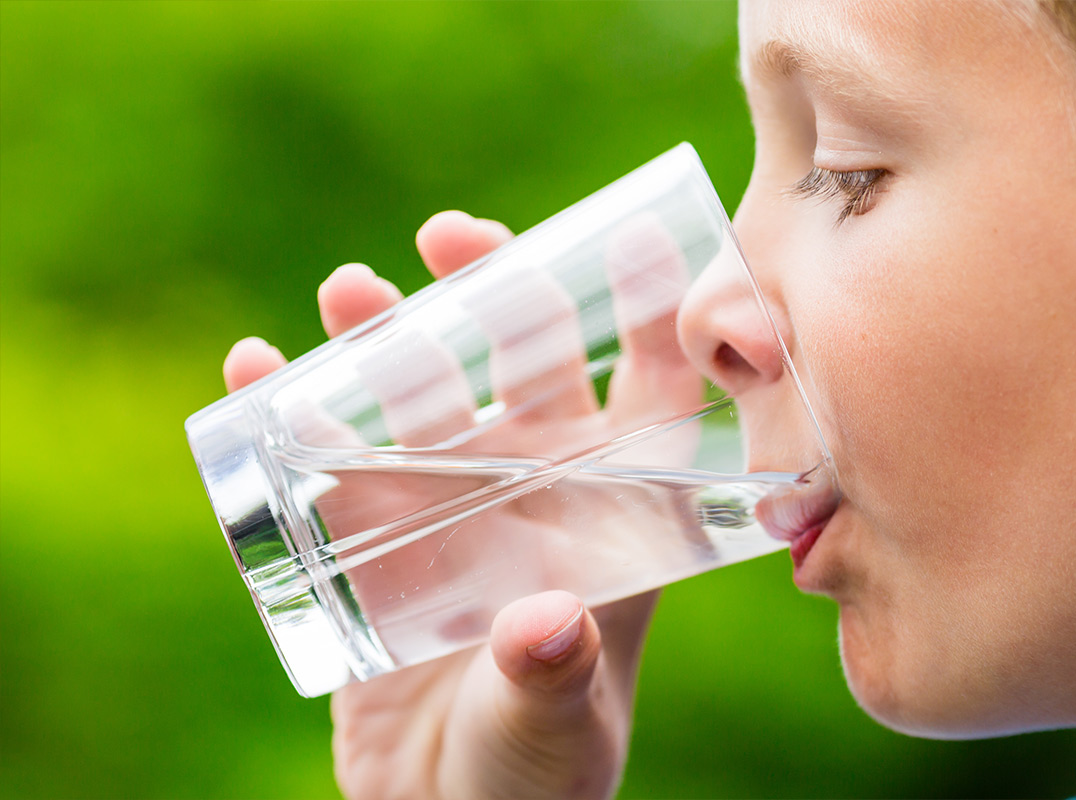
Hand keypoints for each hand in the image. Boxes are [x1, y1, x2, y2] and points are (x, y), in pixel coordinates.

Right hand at [223, 211, 681, 799]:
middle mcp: (532, 490)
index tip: (635, 236)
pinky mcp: (367, 535)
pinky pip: (327, 455)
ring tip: (350, 291)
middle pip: (524, 365)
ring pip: (421, 392)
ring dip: (385, 334)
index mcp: (609, 518)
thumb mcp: (550, 730)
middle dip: (495, 295)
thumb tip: (545, 624)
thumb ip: (550, 679)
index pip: (647, 398)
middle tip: (456, 239)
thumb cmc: (531, 773)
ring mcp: (446, 504)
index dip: (650, 317)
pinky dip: (288, 408)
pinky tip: (256, 369)